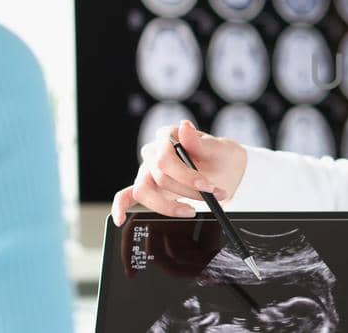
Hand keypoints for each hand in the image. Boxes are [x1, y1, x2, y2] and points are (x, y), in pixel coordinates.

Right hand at [111, 120, 249, 224]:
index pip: (166, 156)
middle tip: (210, 197)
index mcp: (169, 137)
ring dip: (168, 205)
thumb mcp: (220, 149)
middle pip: (159, 175)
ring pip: (144, 190)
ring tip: (191, 211)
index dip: (186, 175)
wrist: (227, 172)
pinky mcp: (148, 188)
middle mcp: (155, 153)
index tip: (207, 186)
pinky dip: (120, 207)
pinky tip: (120, 219)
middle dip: (187, 190)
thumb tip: (184, 127)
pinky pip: (126, 196)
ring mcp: (148, 171)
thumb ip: (201, 142)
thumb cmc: (221, 157)